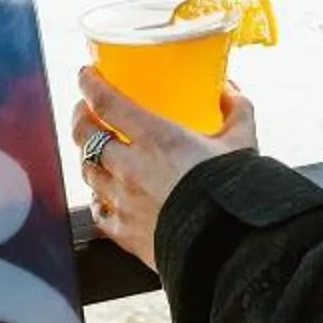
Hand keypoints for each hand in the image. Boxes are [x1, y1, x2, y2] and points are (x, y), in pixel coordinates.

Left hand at [74, 68, 256, 268]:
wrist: (229, 247)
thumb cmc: (234, 192)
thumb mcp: (242, 141)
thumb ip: (236, 111)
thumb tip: (230, 91)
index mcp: (156, 137)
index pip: (107, 102)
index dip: (90, 84)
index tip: (86, 74)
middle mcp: (130, 167)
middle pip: (86, 135)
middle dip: (81, 118)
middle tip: (85, 110)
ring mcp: (122, 201)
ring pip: (87, 171)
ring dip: (88, 157)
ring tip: (95, 150)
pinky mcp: (123, 232)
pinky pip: (98, 210)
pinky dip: (98, 199)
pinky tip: (104, 195)